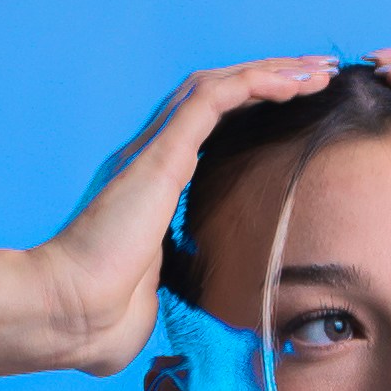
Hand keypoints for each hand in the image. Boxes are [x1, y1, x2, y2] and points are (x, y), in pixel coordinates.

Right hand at [34, 57, 337, 374]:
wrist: (70, 313)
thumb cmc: (102, 320)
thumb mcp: (156, 296)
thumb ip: (178, 286)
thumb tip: (199, 304)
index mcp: (152, 185)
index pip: (208, 128)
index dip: (253, 110)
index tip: (298, 107)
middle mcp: (152, 156)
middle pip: (220, 95)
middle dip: (274, 77)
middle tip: (319, 73)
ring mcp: (155, 149)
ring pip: (223, 85)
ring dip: (274, 72)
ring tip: (319, 70)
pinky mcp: (163, 152)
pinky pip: (218, 98)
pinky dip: (259, 83)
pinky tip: (296, 85)